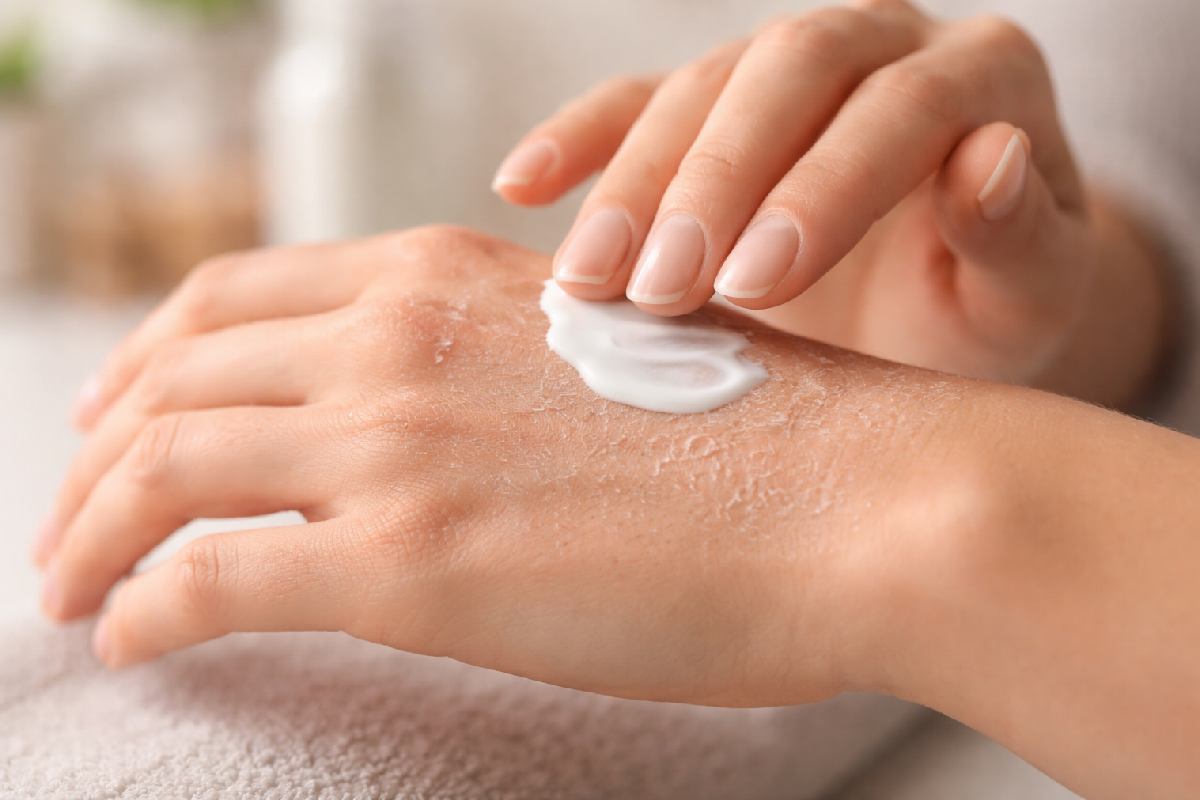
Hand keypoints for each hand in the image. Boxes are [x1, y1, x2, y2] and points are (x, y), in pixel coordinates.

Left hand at [35, 226, 971, 705]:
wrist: (857, 498)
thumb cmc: (762, 442)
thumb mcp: (597, 362)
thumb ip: (494, 371)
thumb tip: (440, 428)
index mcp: (448, 277)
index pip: (239, 298)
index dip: (157, 357)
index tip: (128, 414)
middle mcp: (399, 340)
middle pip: (174, 377)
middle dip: (98, 445)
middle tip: (72, 507)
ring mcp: (395, 444)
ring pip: (158, 470)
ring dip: (89, 530)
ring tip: (69, 583)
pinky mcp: (405, 562)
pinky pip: (206, 577)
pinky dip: (142, 607)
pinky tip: (131, 638)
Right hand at [493, 1, 1163, 403]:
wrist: (933, 308)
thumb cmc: (984, 310)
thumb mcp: (1027, 297)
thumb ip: (1020, 233)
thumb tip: (988, 155)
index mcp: (982, 77)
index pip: (900, 107)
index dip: (823, 187)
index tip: (753, 282)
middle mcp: (883, 43)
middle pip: (787, 69)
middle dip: (713, 179)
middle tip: (660, 288)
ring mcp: (789, 65)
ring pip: (700, 84)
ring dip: (635, 181)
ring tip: (587, 280)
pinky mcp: (715, 105)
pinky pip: (635, 99)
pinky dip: (578, 140)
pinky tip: (521, 186)